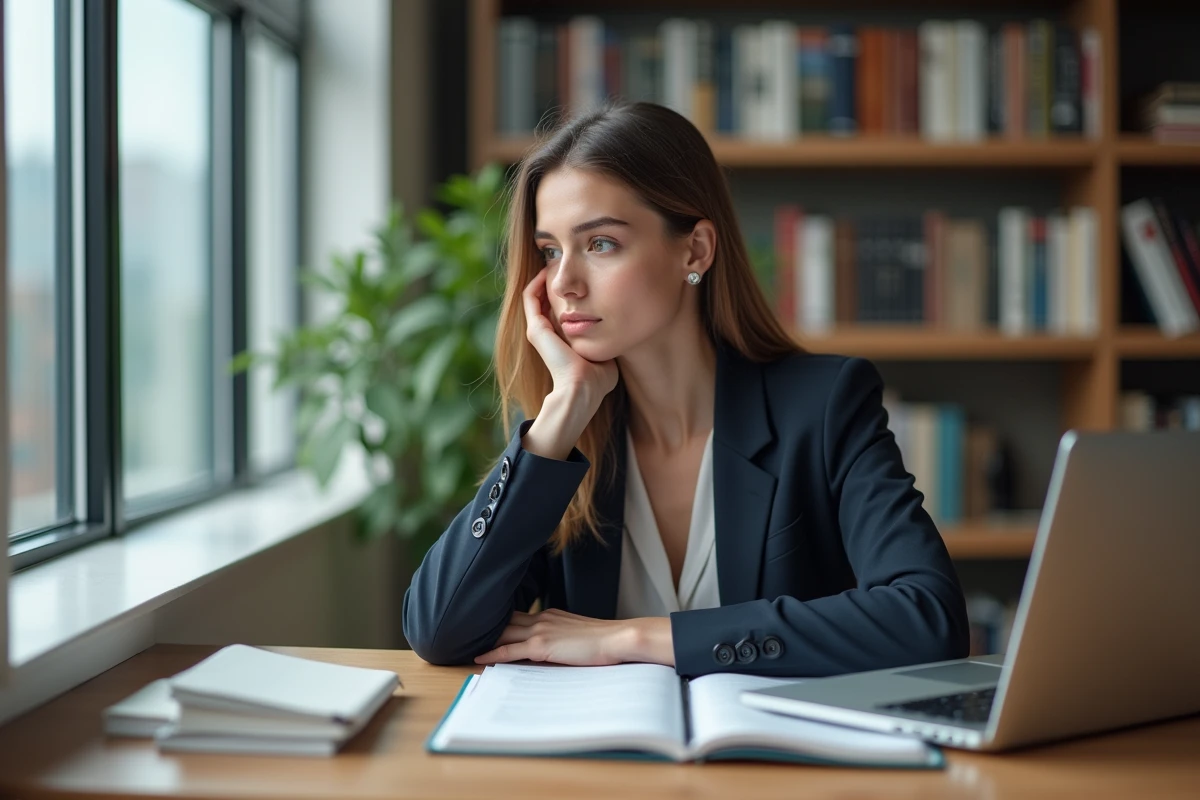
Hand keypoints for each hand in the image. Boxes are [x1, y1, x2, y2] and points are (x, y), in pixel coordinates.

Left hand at [475, 609, 672, 666]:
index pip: (518, 616)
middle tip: (462, 630)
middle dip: (484, 625)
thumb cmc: (604, 640)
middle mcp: (542, 618)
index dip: (498, 620)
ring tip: (462, 644)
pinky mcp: (542, 645)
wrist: (617, 638)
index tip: (481, 623)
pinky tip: (479, 657)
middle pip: (505, 620)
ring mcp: (541, 630)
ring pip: (504, 632)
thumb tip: (555, 646)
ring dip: (483, 638)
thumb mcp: (578, 633)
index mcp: (550, 615)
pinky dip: (493, 652)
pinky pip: (510, 649)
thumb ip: (562, 636)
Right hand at [522, 267, 618, 403]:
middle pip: (545, 301)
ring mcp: (538, 331)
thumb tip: (619, 331)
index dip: (568, 295)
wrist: (584, 387)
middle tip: (564, 266)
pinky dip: (537, 282)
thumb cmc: (598, 377)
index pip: (559, 312)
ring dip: (543, 279)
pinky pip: (530, 297)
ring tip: (554, 263)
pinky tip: (548, 270)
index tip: (581, 281)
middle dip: (554, 283)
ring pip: (534, 296)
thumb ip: (606, 341)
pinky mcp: (536, 328)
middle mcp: (547, 336)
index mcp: (561, 341)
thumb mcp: (603, 352)